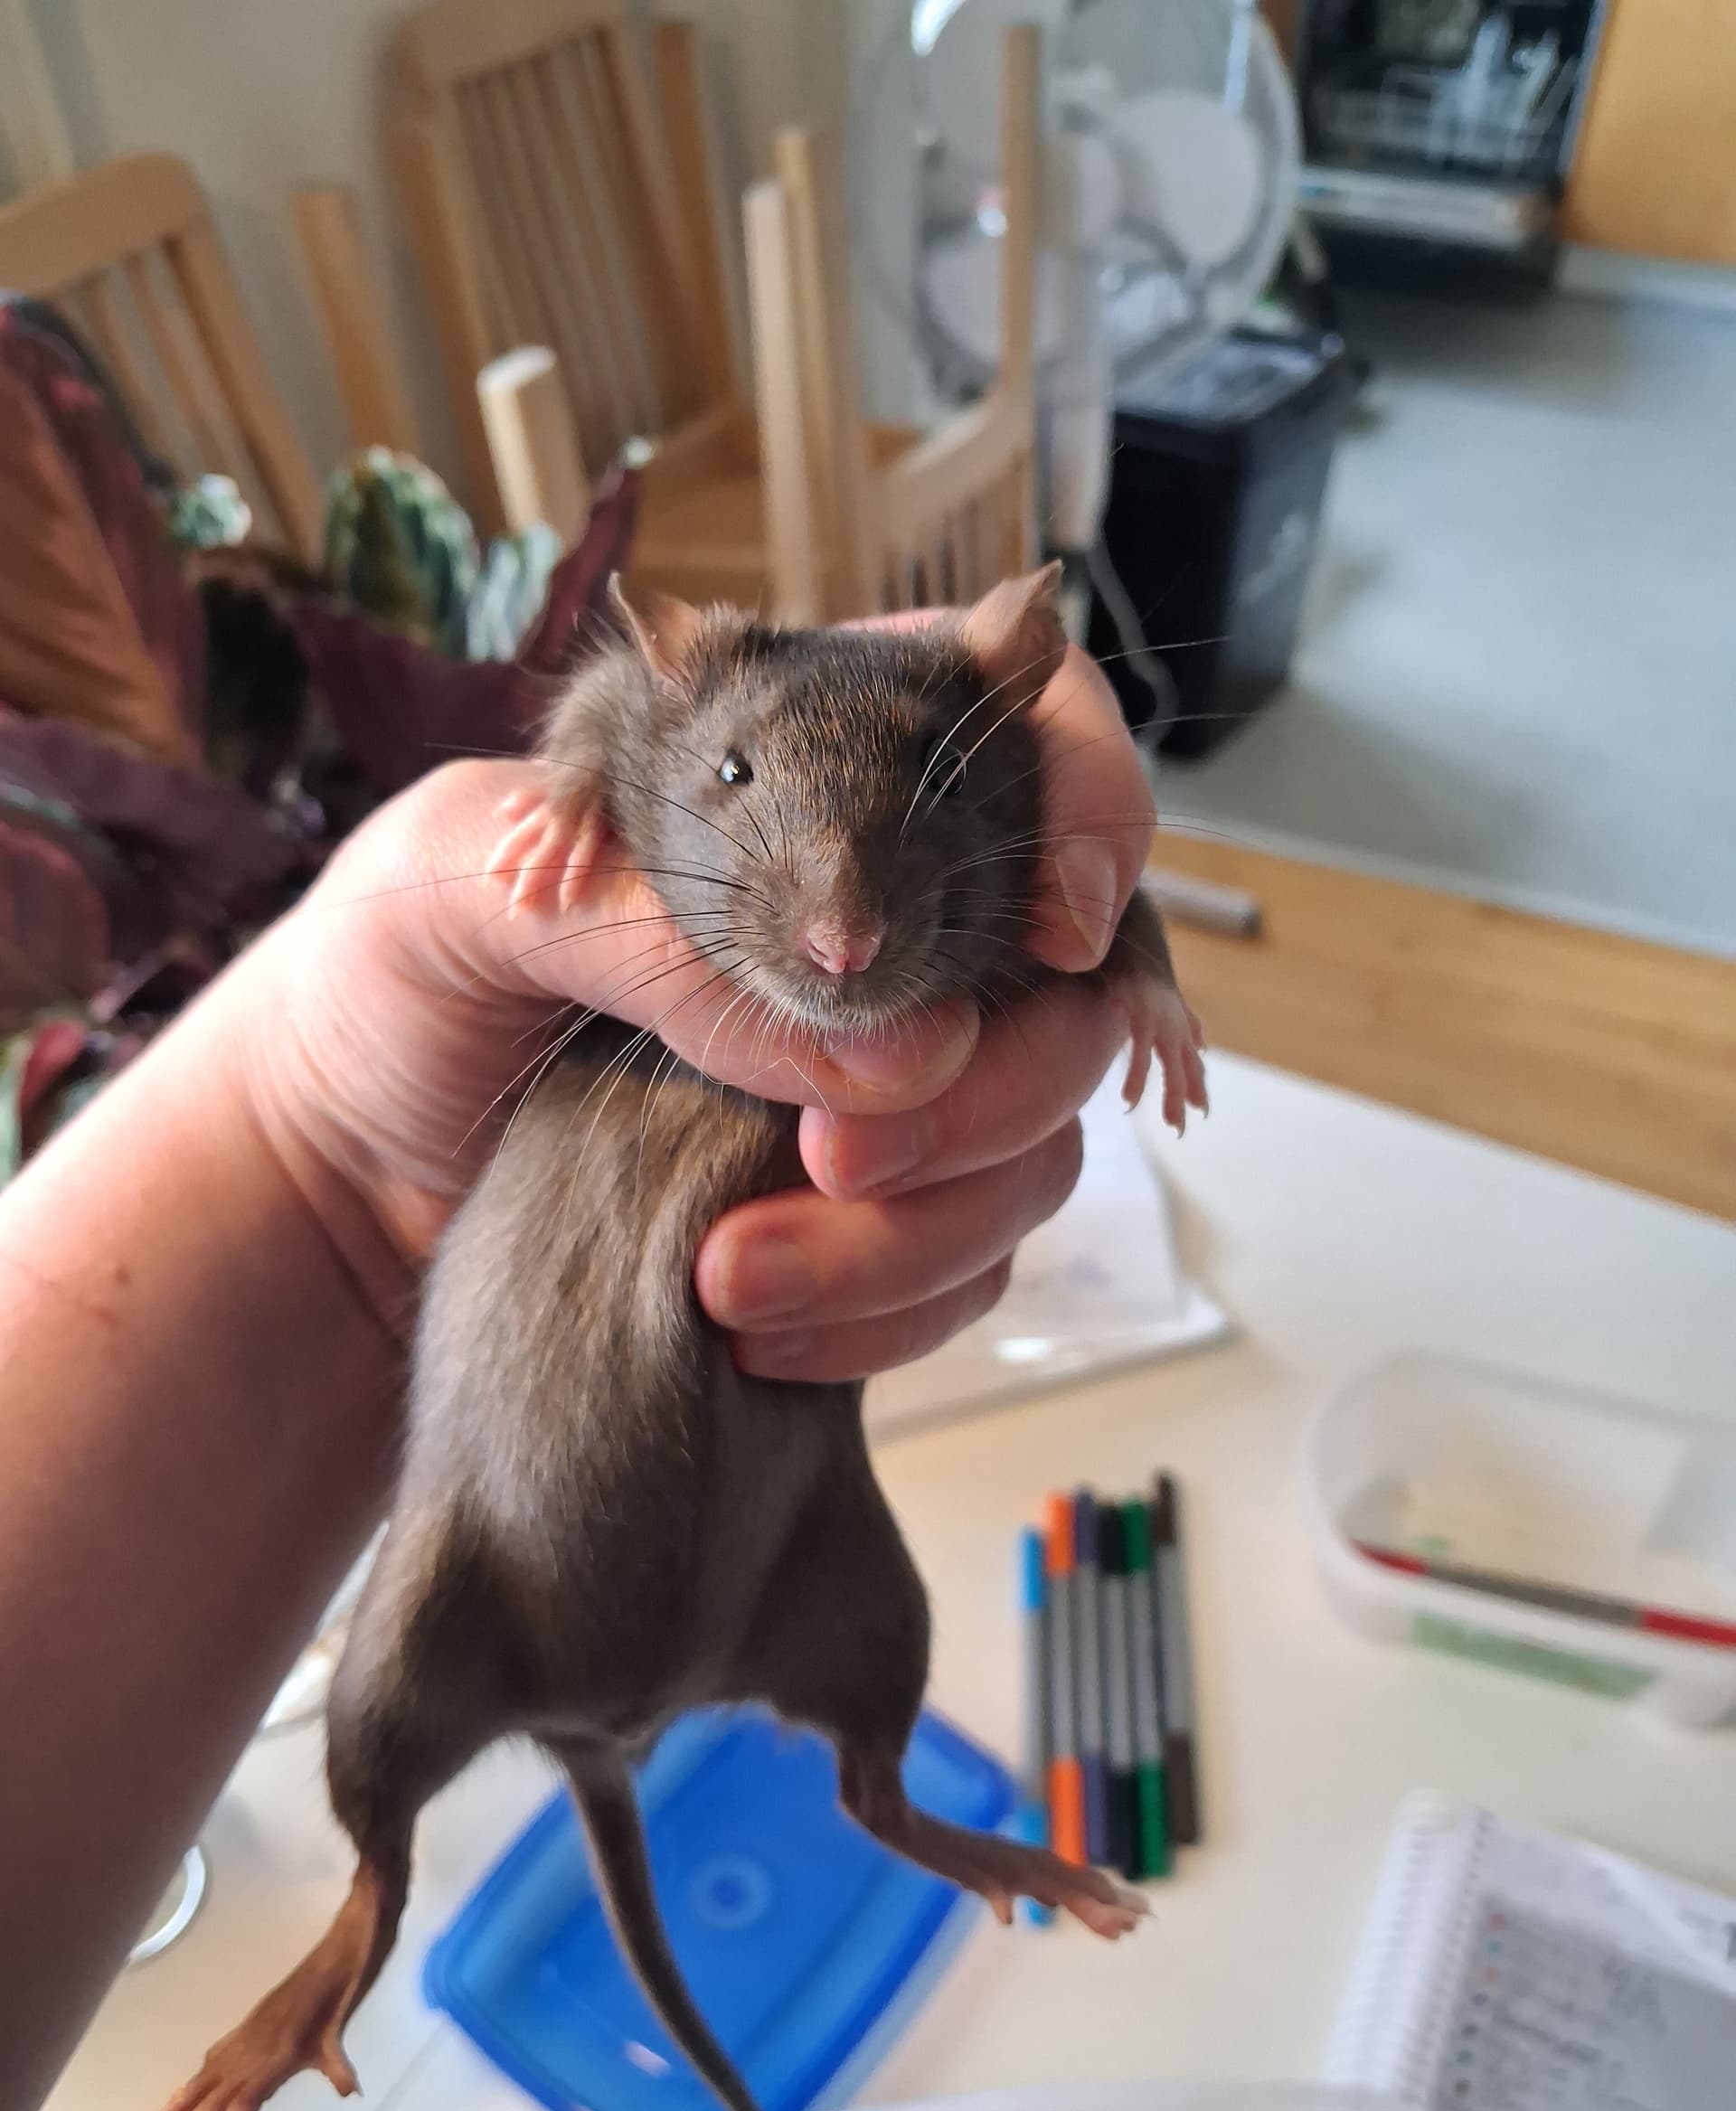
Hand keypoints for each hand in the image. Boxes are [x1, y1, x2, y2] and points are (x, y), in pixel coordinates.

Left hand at [236, 639, 1155, 1372]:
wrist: (330, 1185)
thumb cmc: (383, 987)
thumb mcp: (477, 894)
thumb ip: (671, 935)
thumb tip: (893, 1050)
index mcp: (810, 774)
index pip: (1030, 741)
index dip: (1092, 817)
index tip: (1053, 934)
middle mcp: (881, 921)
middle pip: (1075, 984)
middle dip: (998, 1088)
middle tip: (838, 1154)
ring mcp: (892, 1078)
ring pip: (1037, 1148)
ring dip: (918, 1231)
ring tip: (731, 1275)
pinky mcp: (868, 1214)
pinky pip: (965, 1269)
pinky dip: (888, 1312)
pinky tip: (756, 1327)